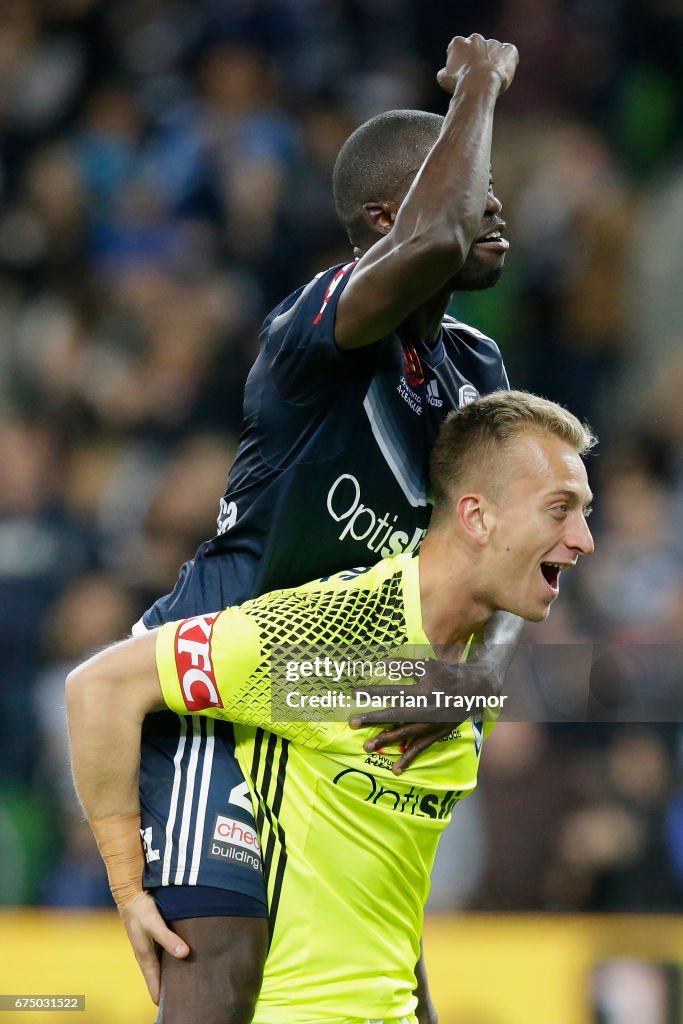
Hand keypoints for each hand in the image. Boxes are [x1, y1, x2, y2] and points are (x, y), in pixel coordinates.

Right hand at [119, 891, 189, 1003]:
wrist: (129, 893)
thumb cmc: (140, 910)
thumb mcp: (154, 924)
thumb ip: (168, 939)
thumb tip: (185, 954)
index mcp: (145, 958)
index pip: (154, 985)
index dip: (161, 997)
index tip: (172, 1007)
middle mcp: (146, 955)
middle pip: (158, 978)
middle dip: (168, 988)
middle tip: (185, 996)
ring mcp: (149, 947)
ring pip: (161, 967)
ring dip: (171, 974)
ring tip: (188, 981)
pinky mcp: (153, 937)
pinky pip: (163, 955)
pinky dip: (172, 960)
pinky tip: (184, 958)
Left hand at [349, 653, 503, 771]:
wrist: (476, 688)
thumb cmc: (449, 673)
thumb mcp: (428, 664)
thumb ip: (405, 665)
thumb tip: (381, 663)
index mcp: (422, 690)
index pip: (392, 691)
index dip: (372, 692)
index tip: (354, 693)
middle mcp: (426, 709)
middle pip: (395, 715)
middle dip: (373, 719)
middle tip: (353, 724)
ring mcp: (432, 724)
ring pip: (406, 734)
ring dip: (386, 740)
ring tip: (368, 746)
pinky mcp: (438, 734)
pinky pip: (421, 748)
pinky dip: (409, 758)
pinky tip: (396, 769)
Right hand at [437, 34, 518, 96]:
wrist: (479, 85)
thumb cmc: (459, 84)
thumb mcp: (444, 79)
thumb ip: (444, 73)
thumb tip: (444, 73)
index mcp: (458, 43)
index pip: (458, 48)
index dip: (460, 60)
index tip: (461, 72)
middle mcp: (476, 39)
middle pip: (476, 48)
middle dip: (477, 59)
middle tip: (477, 75)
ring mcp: (493, 43)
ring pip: (493, 51)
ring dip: (492, 61)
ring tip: (490, 78)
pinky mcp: (508, 50)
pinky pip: (510, 54)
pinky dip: (508, 62)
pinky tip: (502, 73)